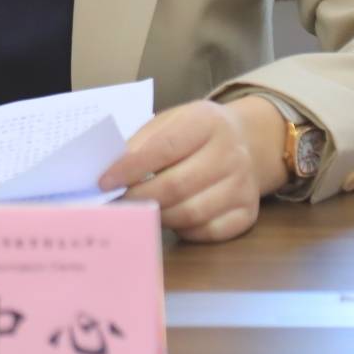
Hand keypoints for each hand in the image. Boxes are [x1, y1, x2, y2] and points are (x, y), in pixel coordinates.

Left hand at [96, 97, 289, 242]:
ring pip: (191, 212)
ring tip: (140, 212)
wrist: (248, 142)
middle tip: (117, 204)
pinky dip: (184, 231)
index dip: (131, 168)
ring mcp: (243, 185)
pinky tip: (171, 219)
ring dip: (159, 216)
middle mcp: (231, 153)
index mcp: (207, 122)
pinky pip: (208, 231)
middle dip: (140, 198)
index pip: (163, 148)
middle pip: (177, 185)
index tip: (104, 182)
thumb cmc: (196, 133)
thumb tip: (111, 171)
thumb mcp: (171, 121)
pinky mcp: (248, 212)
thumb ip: (142, 142)